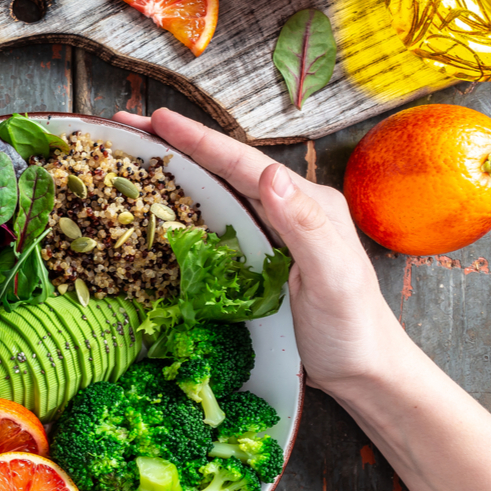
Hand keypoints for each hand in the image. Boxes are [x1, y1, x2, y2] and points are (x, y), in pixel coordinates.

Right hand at [113, 109, 407, 396]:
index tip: (159, 119)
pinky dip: (182, 208)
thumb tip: (269, 175)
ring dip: (174, 172)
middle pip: (223, 169)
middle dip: (175, 145)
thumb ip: (306, 226)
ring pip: (214, 192)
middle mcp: (286, 210)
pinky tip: (158, 208)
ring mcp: (269, 234)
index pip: (244, 164)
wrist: (361, 371)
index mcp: (306, 203)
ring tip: (134, 155)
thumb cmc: (352, 329)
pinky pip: (213, 224)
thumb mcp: (335, 277)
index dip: (199, 141)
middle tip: (129, 125)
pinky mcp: (254, 259)